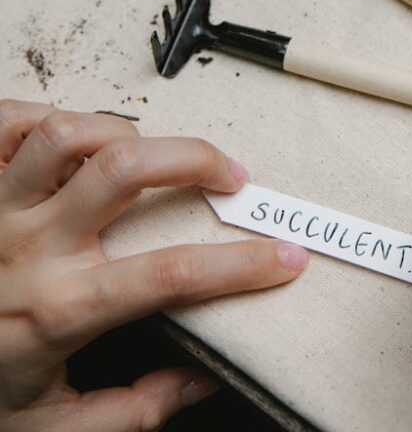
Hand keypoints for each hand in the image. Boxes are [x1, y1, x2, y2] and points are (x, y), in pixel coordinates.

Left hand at [0, 99, 307, 430]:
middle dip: (195, 157)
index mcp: (61, 308)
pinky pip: (9, 122)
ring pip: (67, 133)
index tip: (283, 257)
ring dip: (119, 131)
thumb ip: (134, 411)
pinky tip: (75, 134)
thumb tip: (199, 384)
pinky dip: (46, 113)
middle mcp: (31, 245)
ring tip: (147, 148)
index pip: (173, 276)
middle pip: (125, 170)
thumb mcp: (55, 428)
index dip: (242, 265)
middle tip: (229, 172)